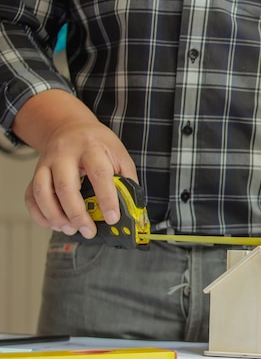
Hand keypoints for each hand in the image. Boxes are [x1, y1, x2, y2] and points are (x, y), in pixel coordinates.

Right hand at [20, 93, 136, 237]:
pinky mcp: (35, 172)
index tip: (113, 218)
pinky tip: (54, 224)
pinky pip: (30, 196)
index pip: (99, 174)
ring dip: (55, 216)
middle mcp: (65, 154)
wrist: (70, 127)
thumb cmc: (98, 144)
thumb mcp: (119, 154)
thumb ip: (127, 179)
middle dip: (77, 214)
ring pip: (42, 192)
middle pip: (65, 186)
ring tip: (71, 230)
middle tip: (88, 231)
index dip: (106, 198)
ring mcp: (46, 163)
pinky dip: (40, 214)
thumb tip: (132, 207)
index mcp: (91, 148)